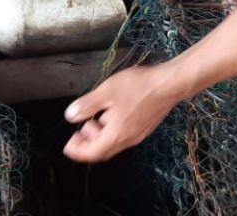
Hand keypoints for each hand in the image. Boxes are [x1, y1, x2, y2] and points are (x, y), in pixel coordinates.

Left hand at [63, 65, 180, 162]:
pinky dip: (111, 130)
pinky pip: (123, 135)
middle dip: (88, 143)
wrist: (169, 84)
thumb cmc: (138, 87)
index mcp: (116, 135)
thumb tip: (70, 116)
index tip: (67, 145)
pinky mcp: (145, 127)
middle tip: (79, 130)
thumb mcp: (107, 92)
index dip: (78, 151)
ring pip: (114, 142)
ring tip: (93, 118)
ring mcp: (138, 134)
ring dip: (100, 135)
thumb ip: (87, 105)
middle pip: (103, 150)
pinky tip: (111, 113)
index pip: (92, 152)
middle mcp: (128, 140)